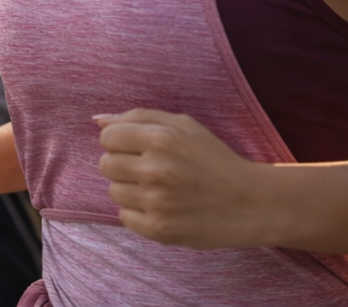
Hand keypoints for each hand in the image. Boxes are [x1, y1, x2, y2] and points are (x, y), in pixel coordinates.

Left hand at [95, 109, 270, 249]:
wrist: (249, 202)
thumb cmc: (214, 159)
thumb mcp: (184, 126)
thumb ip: (139, 117)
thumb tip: (97, 120)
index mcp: (161, 138)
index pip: (107, 137)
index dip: (119, 141)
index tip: (137, 148)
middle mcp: (155, 169)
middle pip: (105, 164)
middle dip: (122, 165)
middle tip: (149, 168)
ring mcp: (156, 202)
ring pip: (113, 191)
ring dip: (130, 189)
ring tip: (158, 188)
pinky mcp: (158, 229)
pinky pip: (124, 217)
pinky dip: (138, 212)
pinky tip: (161, 206)